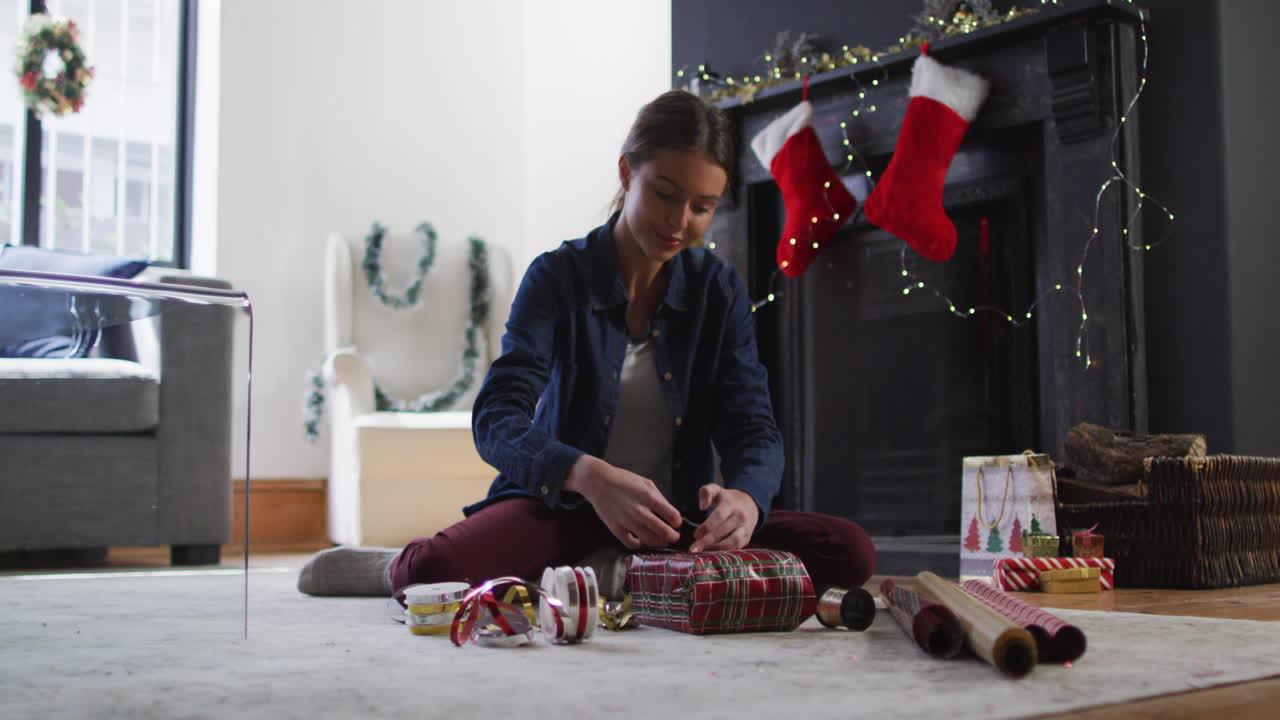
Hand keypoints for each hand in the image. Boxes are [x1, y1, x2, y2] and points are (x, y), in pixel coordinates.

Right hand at [566, 455, 681, 548]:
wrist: (598, 482)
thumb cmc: (623, 480)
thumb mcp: (646, 483)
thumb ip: (660, 499)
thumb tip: (670, 513)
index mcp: (649, 497)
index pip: (673, 516)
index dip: (677, 522)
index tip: (676, 523)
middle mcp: (639, 511)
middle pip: (664, 532)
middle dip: (672, 536)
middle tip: (673, 536)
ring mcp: (627, 521)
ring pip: (649, 541)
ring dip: (658, 543)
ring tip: (660, 540)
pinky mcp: (616, 529)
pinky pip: (631, 544)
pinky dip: (639, 545)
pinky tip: (641, 540)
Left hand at [690, 485, 757, 552]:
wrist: (750, 505)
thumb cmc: (727, 499)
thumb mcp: (716, 490)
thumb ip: (706, 492)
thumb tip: (702, 507)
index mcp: (731, 504)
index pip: (719, 516)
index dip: (707, 527)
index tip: (695, 535)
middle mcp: (740, 517)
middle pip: (724, 531)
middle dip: (707, 541)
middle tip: (693, 549)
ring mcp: (745, 528)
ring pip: (732, 542)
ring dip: (716, 549)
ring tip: (702, 552)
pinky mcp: (747, 539)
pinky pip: (736, 548)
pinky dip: (724, 552)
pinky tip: (712, 554)